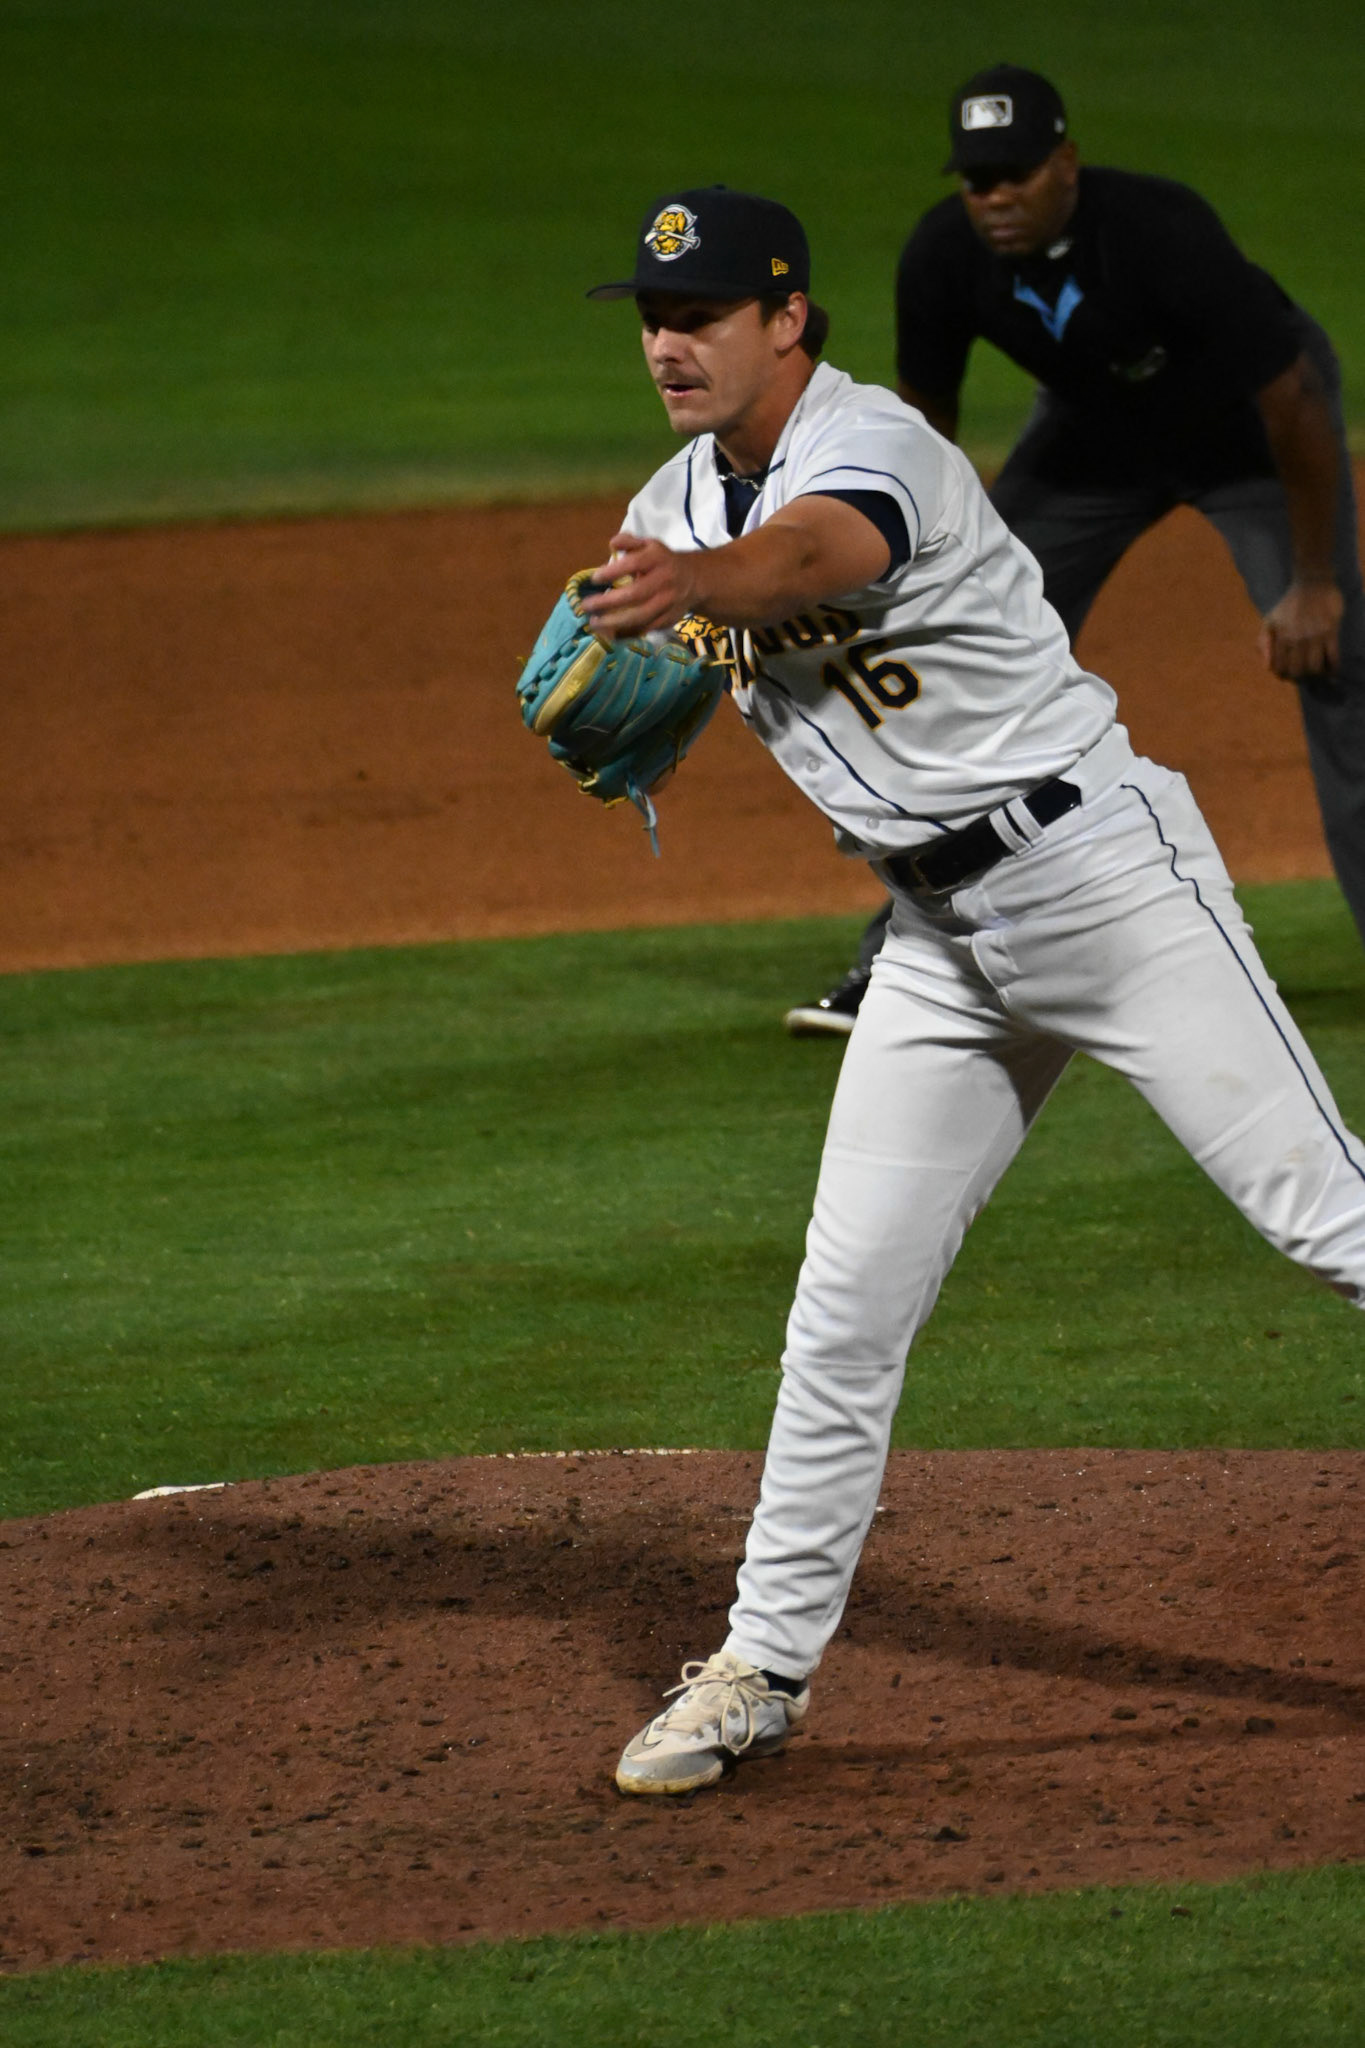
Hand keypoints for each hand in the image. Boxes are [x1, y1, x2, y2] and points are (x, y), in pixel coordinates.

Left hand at [580, 531, 700, 638]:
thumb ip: (630, 542)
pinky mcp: (669, 619)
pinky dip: (627, 632)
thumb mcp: (649, 545)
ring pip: (641, 616)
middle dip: (608, 602)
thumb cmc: (663, 561)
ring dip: (615, 621)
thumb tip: (612, 544)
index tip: (595, 578)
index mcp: (658, 559)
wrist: (694, 580)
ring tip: (594, 623)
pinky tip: (609, 632)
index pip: (634, 564)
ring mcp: (668, 602)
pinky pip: (646, 628)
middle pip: (636, 594)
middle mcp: (665, 580)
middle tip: (587, 606)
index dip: (613, 572)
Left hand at [1258, 579, 1343, 679]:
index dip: (1284, 676)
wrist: (1313, 582)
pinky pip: (1333, 657)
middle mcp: (1296, 638)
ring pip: (1315, 668)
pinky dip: (1333, 667)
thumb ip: (1264, 643)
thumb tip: (1266, 667)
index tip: (1290, 674)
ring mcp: (1314, 635)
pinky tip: (1332, 667)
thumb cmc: (1289, 604)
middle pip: (1297, 672)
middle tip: (1305, 675)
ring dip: (1317, 675)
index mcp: (1280, 637)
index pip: (1279, 669)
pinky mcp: (1331, 631)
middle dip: (1301, 678)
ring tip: (1319, 672)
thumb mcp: (1270, 621)